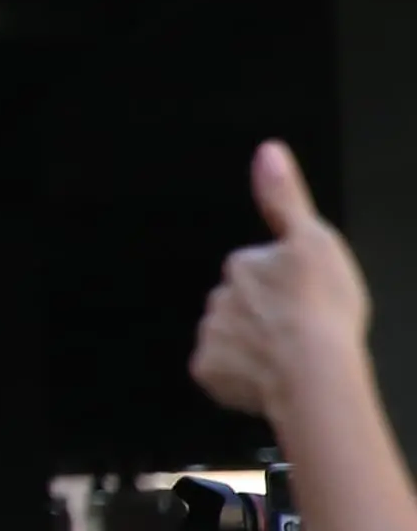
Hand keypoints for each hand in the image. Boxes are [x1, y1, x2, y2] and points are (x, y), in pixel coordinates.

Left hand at [194, 142, 375, 420]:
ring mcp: (211, 337)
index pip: (258, 271)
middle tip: (299, 332)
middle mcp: (218, 298)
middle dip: (266, 317)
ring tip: (290, 359)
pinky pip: (223, 374)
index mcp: (242, 266)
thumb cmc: (321, 307)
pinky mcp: (208, 372)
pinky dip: (243, 378)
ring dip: (255, 348)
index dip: (286, 287)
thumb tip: (268, 151)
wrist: (312, 371)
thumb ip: (285, 197)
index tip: (306, 300)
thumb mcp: (313, 239)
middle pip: (243, 305)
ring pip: (233, 339)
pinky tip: (271, 380)